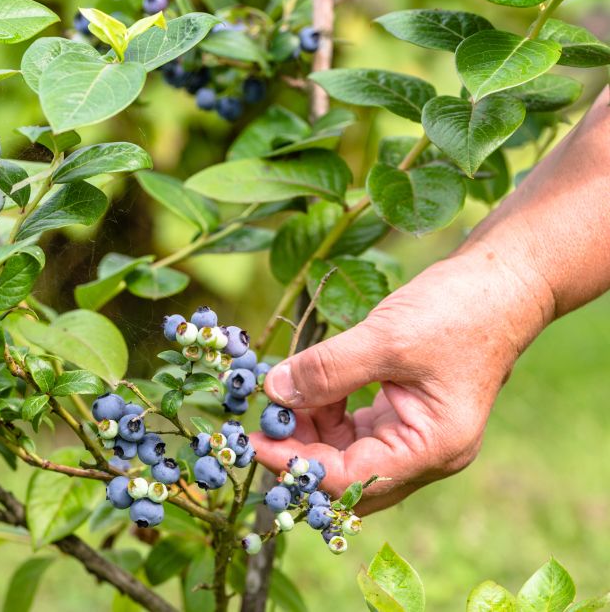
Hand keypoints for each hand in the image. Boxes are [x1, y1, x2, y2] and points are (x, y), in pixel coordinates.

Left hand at [249, 244, 551, 512]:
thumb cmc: (459, 309)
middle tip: (255, 424)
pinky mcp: (404, 413)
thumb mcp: (386, 337)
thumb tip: (272, 392)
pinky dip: (325, 410)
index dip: (296, 464)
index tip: (252, 442)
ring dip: (308, 430)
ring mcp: (415, 434)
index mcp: (433, 448)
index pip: (351, 479)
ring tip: (278, 396)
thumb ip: (328, 369)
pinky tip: (305, 385)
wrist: (505, 280)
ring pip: (346, 453)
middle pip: (347, 476)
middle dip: (299, 454)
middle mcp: (426, 453)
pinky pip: (354, 427)